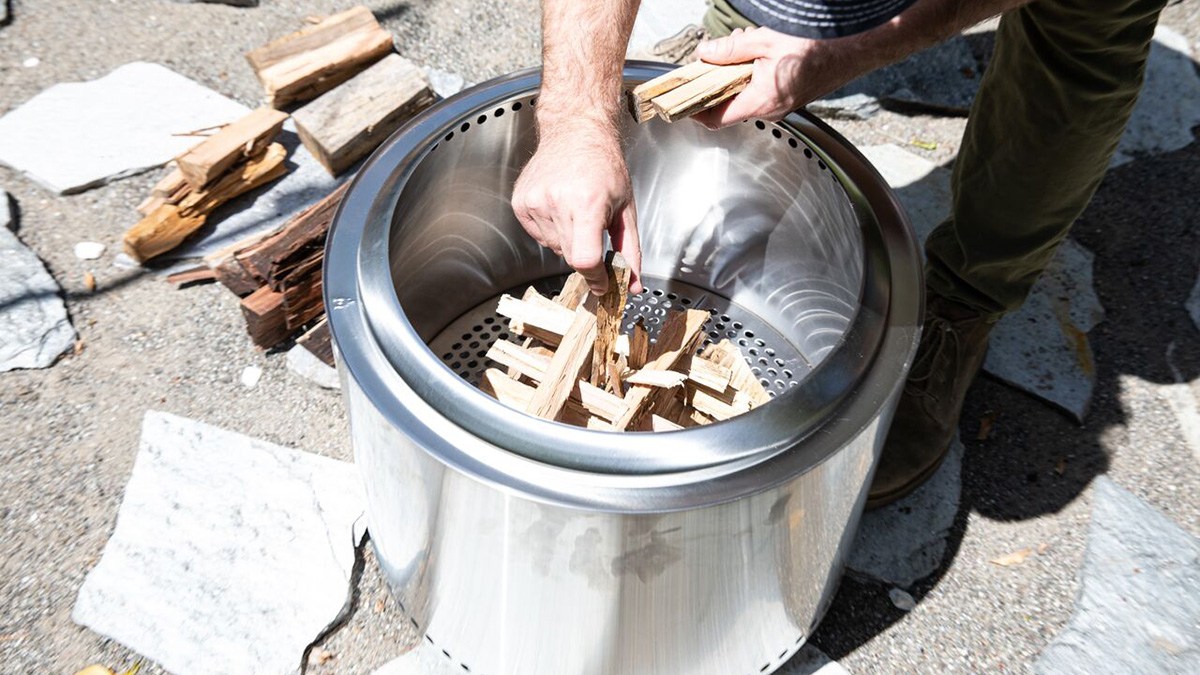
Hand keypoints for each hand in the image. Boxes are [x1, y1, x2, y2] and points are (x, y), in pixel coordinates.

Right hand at [511, 120, 642, 294]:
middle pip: (570, 256)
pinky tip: (561, 207)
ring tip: (576, 209)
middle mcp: (556, 202)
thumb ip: (630, 250)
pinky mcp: (521, 202)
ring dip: (568, 240)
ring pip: (554, 248)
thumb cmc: (603, 164)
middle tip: (595, 234)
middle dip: (586, 256)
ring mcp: (535, 202)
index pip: (585, 259)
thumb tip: (632, 284)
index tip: (603, 282)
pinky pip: (539, 236)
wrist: (575, 131)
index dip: (595, 278)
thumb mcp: (626, 207)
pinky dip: (552, 230)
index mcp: (586, 203)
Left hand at [691, 27, 831, 129]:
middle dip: (717, 83)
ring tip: (741, 48)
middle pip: (729, 105)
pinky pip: (762, 93)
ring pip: (746, 97)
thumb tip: (706, 53)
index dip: (696, 110)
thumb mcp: (764, 40)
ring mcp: (781, 107)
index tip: (683, 100)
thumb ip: (730, 49)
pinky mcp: (789, 99)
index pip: (716, 118)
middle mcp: (770, 110)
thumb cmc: (816, 46)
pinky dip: (752, 77)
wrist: (853, 48)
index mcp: (760, 101)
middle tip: (712, 59)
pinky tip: (759, 55)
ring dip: (736, 76)